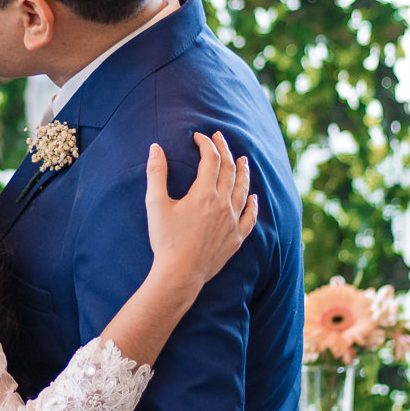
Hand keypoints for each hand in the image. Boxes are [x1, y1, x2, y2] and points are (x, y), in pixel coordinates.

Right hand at [145, 131, 257, 289]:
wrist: (180, 274)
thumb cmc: (165, 240)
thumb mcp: (155, 204)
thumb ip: (156, 173)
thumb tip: (155, 147)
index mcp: (203, 194)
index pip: (210, 159)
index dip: (206, 144)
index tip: (199, 137)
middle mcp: (223, 204)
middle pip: (229, 170)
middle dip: (225, 150)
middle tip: (220, 138)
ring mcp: (232, 222)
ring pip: (243, 190)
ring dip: (244, 172)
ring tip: (243, 159)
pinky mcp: (236, 238)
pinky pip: (250, 217)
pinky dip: (253, 204)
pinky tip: (254, 197)